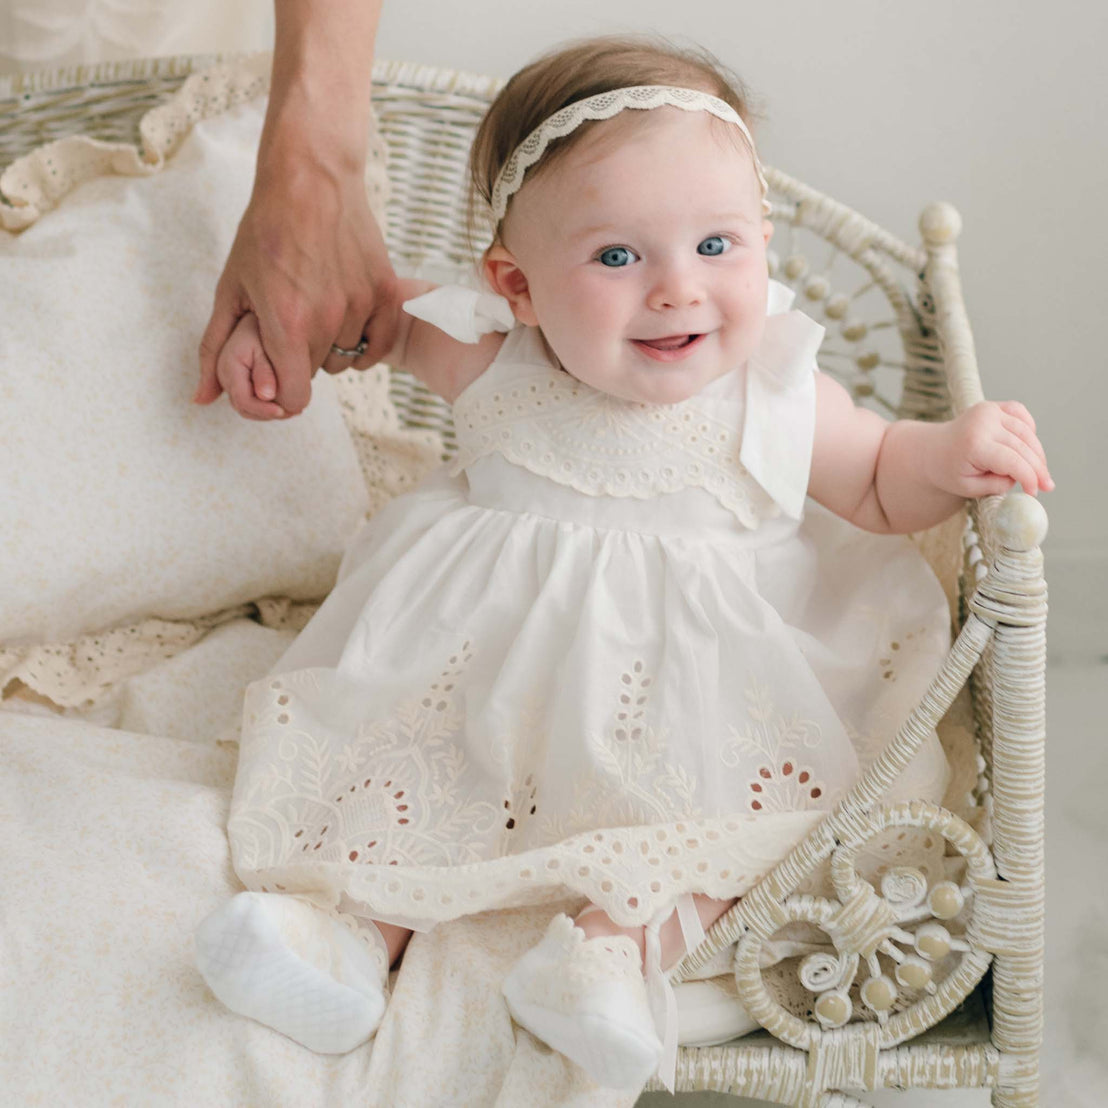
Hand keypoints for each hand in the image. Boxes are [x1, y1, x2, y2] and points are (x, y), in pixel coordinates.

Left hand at [195, 150, 399, 419]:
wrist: (311, 179)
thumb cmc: (265, 229)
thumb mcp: (230, 287)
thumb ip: (216, 348)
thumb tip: (202, 399)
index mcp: (286, 322)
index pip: (294, 397)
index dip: (282, 396)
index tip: (277, 378)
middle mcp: (327, 319)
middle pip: (317, 372)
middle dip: (301, 357)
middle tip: (291, 321)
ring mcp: (361, 306)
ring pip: (347, 356)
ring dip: (332, 344)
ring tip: (317, 307)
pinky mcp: (385, 293)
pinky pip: (378, 344)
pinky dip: (364, 342)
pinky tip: (347, 320)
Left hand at [931, 401, 1052, 497]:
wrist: (931, 450)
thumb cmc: (949, 471)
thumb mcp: (969, 488)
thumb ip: (998, 485)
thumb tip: (1024, 477)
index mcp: (974, 444)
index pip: (1013, 461)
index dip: (1029, 477)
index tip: (1036, 492)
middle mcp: (983, 422)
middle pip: (1023, 447)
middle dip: (1038, 468)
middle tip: (1047, 486)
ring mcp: (988, 411)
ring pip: (1026, 432)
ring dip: (1036, 453)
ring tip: (1039, 472)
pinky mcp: (992, 406)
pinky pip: (1021, 415)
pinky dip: (1029, 430)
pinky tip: (1028, 447)